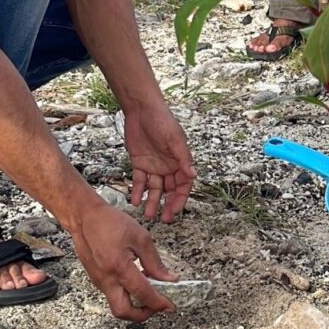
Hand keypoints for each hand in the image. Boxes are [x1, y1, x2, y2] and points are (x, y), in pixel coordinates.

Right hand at [70, 200, 176, 321]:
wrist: (85, 218)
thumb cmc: (110, 223)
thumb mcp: (140, 237)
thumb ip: (155, 261)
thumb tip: (168, 278)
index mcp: (119, 267)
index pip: (142, 293)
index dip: (159, 303)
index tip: (169, 306)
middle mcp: (106, 279)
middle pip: (123, 312)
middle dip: (142, 314)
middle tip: (157, 306)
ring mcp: (99, 281)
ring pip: (116, 305)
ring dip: (134, 305)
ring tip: (150, 292)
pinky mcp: (97, 279)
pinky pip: (112, 294)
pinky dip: (126, 294)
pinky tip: (137, 282)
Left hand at [123, 106, 196, 221]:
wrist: (141, 110)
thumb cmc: (162, 121)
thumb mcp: (174, 139)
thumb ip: (183, 158)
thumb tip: (193, 175)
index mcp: (180, 161)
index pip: (183, 185)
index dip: (180, 199)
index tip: (175, 211)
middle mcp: (168, 166)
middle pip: (169, 190)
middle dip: (167, 205)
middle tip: (163, 219)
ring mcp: (154, 165)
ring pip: (154, 189)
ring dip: (152, 201)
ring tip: (147, 214)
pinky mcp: (139, 163)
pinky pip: (139, 181)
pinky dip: (137, 191)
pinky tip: (134, 201)